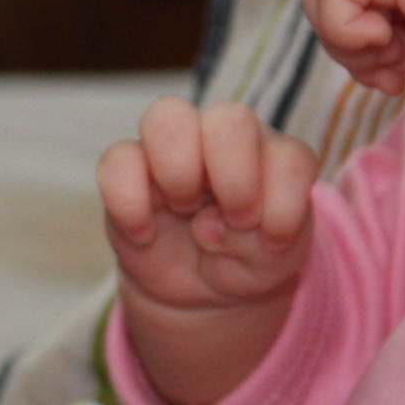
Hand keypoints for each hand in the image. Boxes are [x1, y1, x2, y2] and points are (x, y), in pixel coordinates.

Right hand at [98, 96, 317, 404]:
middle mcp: (223, 139)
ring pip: (167, 115)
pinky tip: (145, 235)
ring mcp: (172, 149)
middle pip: (230, 118)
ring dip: (179, 170)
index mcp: (270, 156)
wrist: (200, 289)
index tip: (271, 239)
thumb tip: (207, 224)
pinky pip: (116, 160)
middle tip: (233, 218)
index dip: (282, 202)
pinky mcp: (127, 170)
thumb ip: (261, 242)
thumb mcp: (270, 263)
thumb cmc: (244, 259)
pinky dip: (130, 203)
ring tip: (183, 209)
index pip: (288, 156)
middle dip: (234, 177)